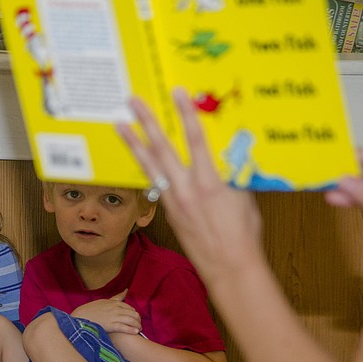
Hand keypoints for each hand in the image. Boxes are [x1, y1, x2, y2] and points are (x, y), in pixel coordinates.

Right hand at [71, 290, 141, 333]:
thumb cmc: (91, 310)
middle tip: (139, 325)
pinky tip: (135, 332)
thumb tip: (126, 291)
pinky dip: (132, 330)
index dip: (134, 314)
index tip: (136, 318)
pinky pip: (125, 327)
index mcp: (114, 303)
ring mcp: (114, 317)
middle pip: (133, 314)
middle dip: (138, 320)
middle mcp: (116, 309)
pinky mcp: (111, 325)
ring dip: (137, 325)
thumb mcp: (104, 301)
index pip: (130, 308)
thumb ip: (116, 298)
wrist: (81, 317)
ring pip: (131, 321)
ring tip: (139, 329)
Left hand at [116, 88, 263, 284]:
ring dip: (133, 143)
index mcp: (209, 182)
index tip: (176, 93)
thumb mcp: (243, 196)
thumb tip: (225, 157)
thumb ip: (231, 173)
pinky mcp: (169, 211)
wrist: (229, 267)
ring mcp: (174, 200)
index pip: (195, 138)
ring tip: (119, 125)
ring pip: (149, 165)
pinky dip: (146, 167)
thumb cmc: (243, 234)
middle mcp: (186, 189)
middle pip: (161, 148)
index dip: (185, 114)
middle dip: (146, 121)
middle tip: (132, 101)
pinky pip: (156, 183)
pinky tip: (139, 156)